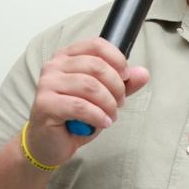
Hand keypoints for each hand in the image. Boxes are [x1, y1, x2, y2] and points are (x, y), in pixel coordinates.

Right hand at [25, 37, 149, 166]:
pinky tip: (103, 122)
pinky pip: (80, 106)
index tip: (126, 76)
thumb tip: (143, 73)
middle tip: (120, 102)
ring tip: (111, 115)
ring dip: (108, 103)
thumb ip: (123, 84)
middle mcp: (54, 66)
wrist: (50, 142)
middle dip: (116, 86)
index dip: (117, 59)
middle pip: (96, 66)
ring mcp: (47, 84)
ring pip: (89, 86)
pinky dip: (98, 116)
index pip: (96, 45)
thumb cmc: (75, 116)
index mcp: (67, 57)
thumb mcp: (104, 97)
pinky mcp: (45, 104)